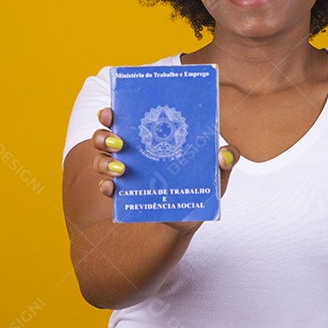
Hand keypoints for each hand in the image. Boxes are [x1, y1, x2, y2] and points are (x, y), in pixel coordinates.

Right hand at [89, 107, 238, 232]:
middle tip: (120, 142)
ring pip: (100, 160)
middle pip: (104, 136)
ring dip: (104, 161)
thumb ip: (226, 159)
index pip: (126, 118)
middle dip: (104, 136)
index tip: (110, 111)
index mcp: (151, 136)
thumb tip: (225, 154)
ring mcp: (125, 173)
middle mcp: (132, 151)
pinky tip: (112, 188)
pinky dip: (106, 187)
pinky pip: (107, 189)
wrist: (192, 216)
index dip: (112, 112)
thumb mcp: (217, 171)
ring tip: (121, 168)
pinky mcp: (125, 195)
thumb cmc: (202, 185)